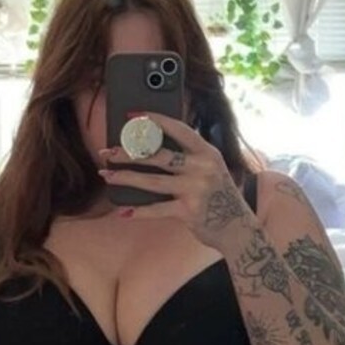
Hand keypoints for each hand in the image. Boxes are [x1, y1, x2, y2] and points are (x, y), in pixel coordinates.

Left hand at [99, 112, 250, 249]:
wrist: (238, 228)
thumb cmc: (218, 196)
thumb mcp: (211, 169)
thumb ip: (190, 157)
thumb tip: (150, 148)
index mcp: (207, 152)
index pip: (178, 129)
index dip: (154, 120)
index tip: (133, 116)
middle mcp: (202, 167)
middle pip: (158, 155)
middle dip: (129, 152)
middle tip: (108, 152)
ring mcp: (195, 189)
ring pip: (152, 181)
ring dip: (126, 177)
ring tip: (107, 175)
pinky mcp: (189, 211)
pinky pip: (157, 209)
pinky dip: (138, 211)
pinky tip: (122, 211)